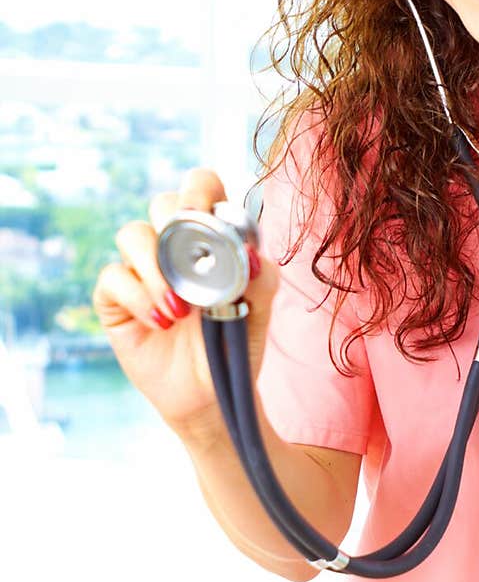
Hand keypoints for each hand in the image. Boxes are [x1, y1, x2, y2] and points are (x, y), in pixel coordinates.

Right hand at [92, 166, 278, 439]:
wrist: (212, 394)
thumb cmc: (236, 344)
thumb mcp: (259, 310)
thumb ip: (261, 277)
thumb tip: (252, 253)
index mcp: (210, 236)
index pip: (200, 188)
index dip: (198, 189)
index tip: (203, 211)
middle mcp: (172, 245)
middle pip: (161, 203)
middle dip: (173, 223)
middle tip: (188, 255)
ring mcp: (141, 269)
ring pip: (132, 235)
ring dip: (157, 268)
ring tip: (181, 309)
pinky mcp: (116, 298)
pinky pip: (113, 277)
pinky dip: (139, 297)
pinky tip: (162, 322)